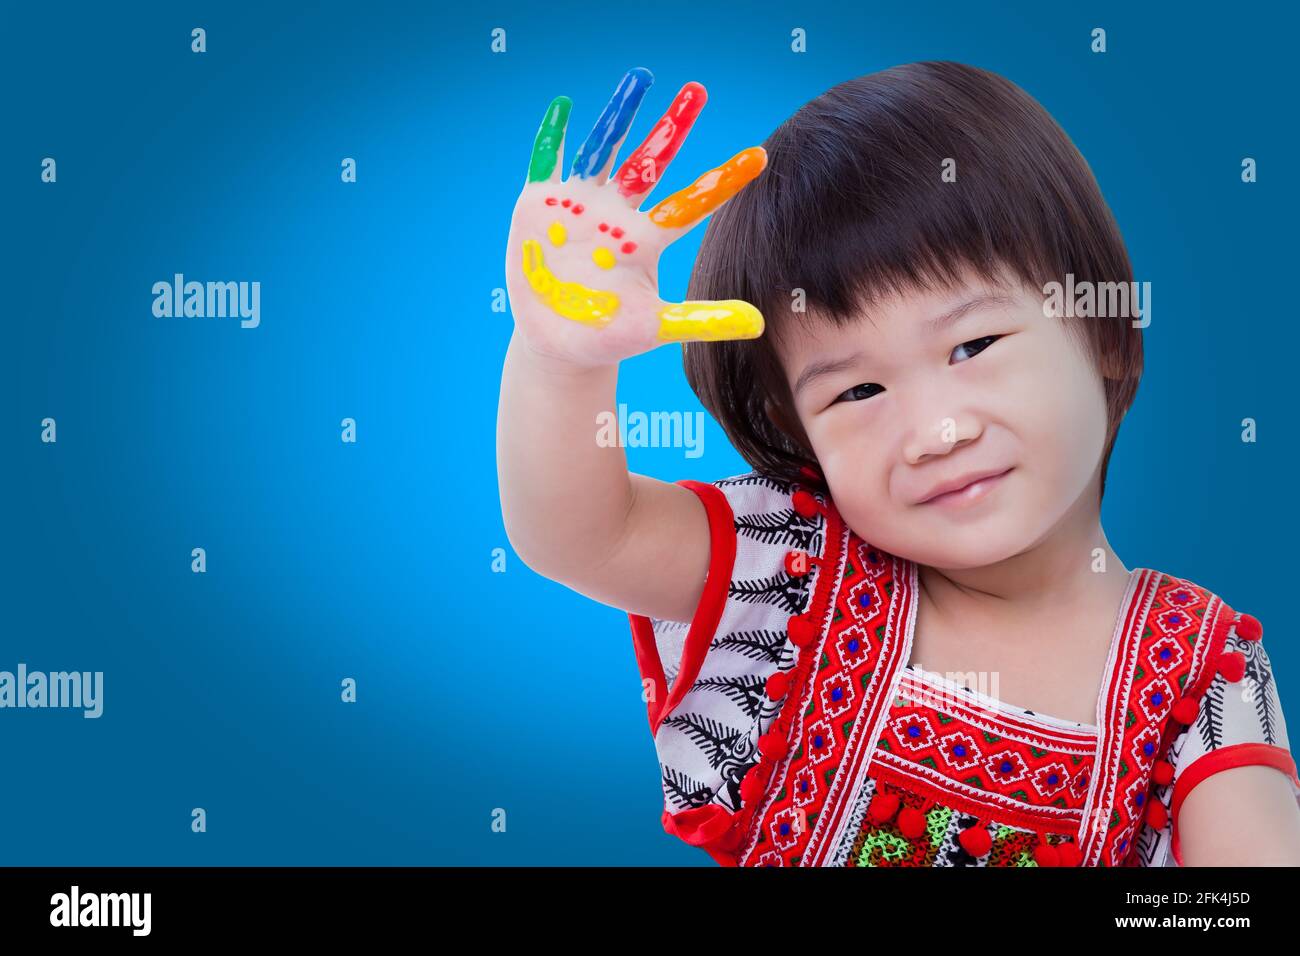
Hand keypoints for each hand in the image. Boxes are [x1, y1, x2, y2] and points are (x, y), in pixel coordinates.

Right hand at [504, 67, 767, 368]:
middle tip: (699, 90)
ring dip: (620, 115)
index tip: (759, 157)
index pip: (693, 203)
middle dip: (672, 126)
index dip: (723, 181)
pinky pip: (548, 162)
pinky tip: (564, 105)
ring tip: (641, 78)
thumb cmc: (609, 335)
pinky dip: (553, 136)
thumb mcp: (656, 328)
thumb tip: (760, 324)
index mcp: (647, 238)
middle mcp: (618, 212)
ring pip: (603, 149)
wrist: (558, 342)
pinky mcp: (541, 205)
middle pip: (650, 161)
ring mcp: (581, 204)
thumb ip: (703, 320)